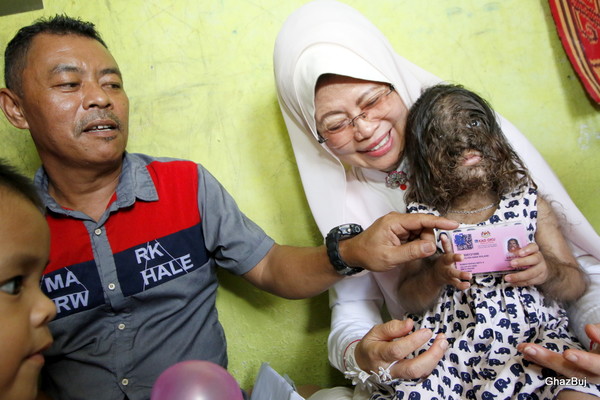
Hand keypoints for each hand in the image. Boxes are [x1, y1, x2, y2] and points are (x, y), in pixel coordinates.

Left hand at [341, 212, 458, 271]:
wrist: (354, 253)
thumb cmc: (368, 254)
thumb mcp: (390, 257)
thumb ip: (411, 252)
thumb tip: (431, 247)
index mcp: (394, 222)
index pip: (422, 220)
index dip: (439, 222)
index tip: (454, 225)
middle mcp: (398, 220)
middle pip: (424, 227)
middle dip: (426, 241)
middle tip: (415, 255)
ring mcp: (399, 225)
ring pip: (421, 232)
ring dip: (420, 244)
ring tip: (406, 254)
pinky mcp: (400, 231)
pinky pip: (415, 236)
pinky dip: (416, 244)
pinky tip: (408, 251)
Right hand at [355, 319, 447, 378]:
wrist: (364, 362)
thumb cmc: (371, 344)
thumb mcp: (376, 331)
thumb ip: (392, 327)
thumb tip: (410, 323)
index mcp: (378, 354)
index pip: (398, 350)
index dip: (414, 341)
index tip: (427, 331)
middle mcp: (389, 369)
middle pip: (413, 369)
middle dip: (431, 355)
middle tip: (442, 340)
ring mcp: (398, 376)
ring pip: (419, 374)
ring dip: (435, 359)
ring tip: (443, 343)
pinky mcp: (405, 378)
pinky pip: (421, 374)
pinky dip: (432, 363)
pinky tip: (437, 351)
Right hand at [435, 234, 469, 289]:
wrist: (436, 276)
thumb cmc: (444, 262)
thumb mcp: (445, 253)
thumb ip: (449, 245)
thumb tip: (453, 232)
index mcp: (445, 255)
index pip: (445, 247)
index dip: (445, 241)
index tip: (443, 236)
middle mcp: (445, 263)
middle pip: (448, 259)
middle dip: (454, 257)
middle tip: (461, 256)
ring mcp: (448, 272)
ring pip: (453, 273)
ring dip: (461, 274)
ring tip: (469, 275)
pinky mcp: (451, 281)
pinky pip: (456, 284)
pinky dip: (462, 285)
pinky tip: (468, 284)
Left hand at [504, 243, 547, 285]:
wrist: (542, 268)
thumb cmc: (529, 258)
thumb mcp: (524, 253)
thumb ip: (516, 252)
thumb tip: (505, 253)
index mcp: (534, 250)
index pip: (533, 247)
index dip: (527, 249)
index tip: (519, 253)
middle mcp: (539, 259)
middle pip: (534, 259)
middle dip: (522, 262)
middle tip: (512, 263)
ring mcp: (541, 269)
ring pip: (531, 273)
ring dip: (518, 276)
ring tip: (508, 277)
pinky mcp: (540, 278)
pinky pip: (529, 281)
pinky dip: (519, 282)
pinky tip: (512, 282)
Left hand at [517, 323, 599, 383]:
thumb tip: (589, 329)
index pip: (597, 365)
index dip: (583, 361)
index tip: (567, 354)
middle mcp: (594, 374)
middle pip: (574, 371)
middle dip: (551, 360)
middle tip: (530, 349)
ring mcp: (584, 375)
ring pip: (563, 370)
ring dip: (542, 360)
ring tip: (524, 349)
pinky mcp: (574, 371)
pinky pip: (557, 368)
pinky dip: (542, 361)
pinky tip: (527, 353)